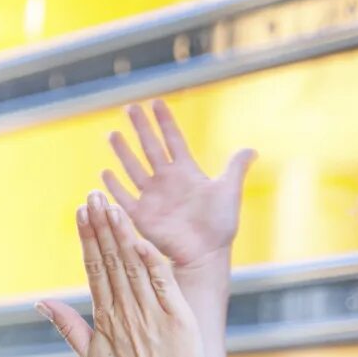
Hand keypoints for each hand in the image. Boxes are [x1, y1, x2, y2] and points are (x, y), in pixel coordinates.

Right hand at [41, 192, 203, 356]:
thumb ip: (68, 327)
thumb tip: (41, 302)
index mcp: (105, 320)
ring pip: (134, 266)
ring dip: (122, 234)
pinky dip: (151, 260)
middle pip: (111, 261)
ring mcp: (152, 315)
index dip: (88, 238)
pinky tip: (140, 238)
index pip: (94, 269)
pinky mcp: (177, 319)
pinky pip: (162, 283)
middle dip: (101, 225)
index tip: (81, 211)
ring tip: (112, 205)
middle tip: (93, 194)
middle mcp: (126, 313)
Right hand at [103, 100, 255, 269]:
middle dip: (140, 127)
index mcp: (186, 171)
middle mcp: (166, 180)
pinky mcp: (142, 216)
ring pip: (134, 169)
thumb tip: (252, 149)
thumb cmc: (219, 225)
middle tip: (130, 107)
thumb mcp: (229, 191)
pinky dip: (114, 187)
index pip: (173, 139)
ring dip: (123, 152)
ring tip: (112, 134)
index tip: (156, 101)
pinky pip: (125, 198)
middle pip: (150, 147)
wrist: (207, 255)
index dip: (165, 121)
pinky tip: (105, 172)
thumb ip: (235, 168)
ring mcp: (153, 197)